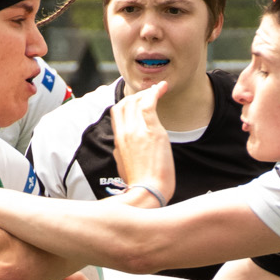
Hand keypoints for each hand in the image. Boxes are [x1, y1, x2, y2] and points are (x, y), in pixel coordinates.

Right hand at [109, 83, 174, 203]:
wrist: (147, 191)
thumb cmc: (140, 183)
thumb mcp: (123, 165)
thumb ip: (122, 151)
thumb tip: (123, 147)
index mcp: (118, 140)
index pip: (117, 112)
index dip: (127, 102)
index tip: (138, 99)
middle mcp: (125, 133)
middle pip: (125, 103)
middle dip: (137, 95)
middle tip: (151, 93)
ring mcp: (137, 131)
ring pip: (136, 101)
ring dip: (148, 91)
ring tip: (159, 88)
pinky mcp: (152, 132)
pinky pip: (149, 104)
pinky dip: (155, 93)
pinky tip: (162, 88)